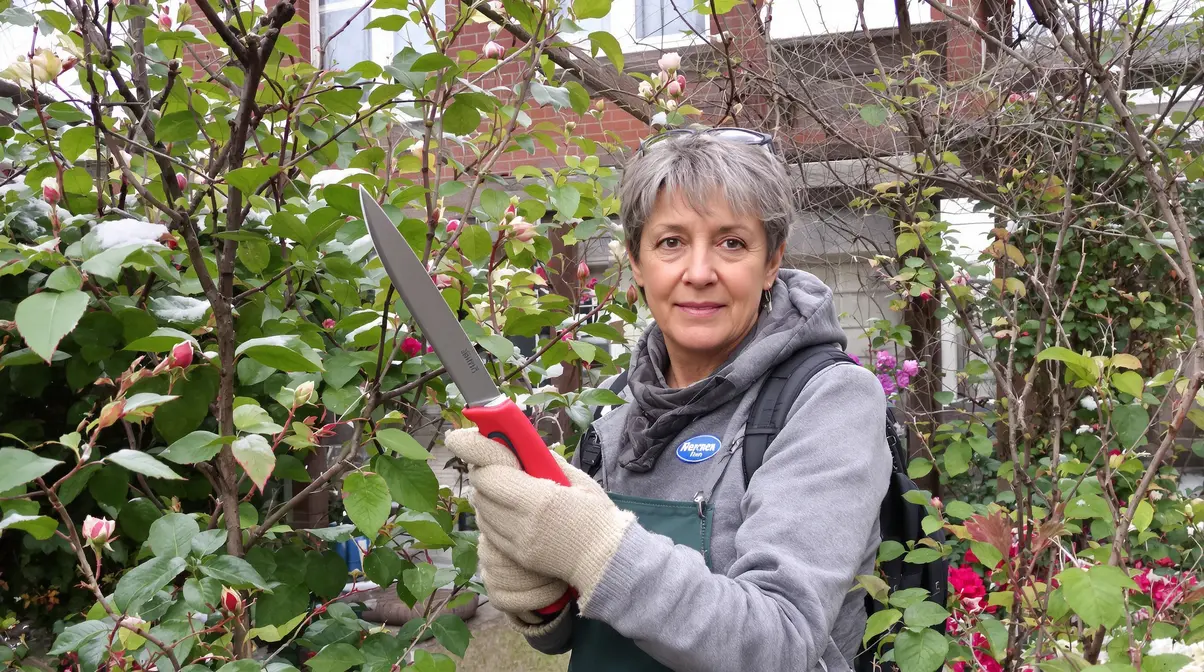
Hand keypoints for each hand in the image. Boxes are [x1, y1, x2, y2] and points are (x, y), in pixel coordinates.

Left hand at [444, 428, 634, 605]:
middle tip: (491, 465)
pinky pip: (490, 532)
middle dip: (482, 475)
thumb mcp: (579, 482)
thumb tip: (527, 447)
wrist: (605, 560)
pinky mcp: (517, 556)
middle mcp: (522, 522)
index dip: (478, 459)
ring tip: (499, 488)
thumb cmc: (597, 516)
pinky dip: (491, 517)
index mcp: (540, 499)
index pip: (490, 476)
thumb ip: (550, 463)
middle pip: (481, 494)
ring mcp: (518, 543)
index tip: (470, 444)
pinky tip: (505, 510)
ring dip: (485, 497)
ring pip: (481, 514)